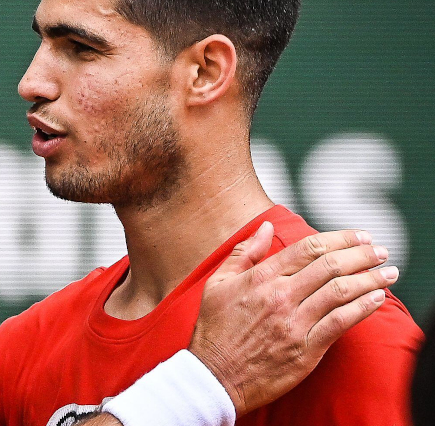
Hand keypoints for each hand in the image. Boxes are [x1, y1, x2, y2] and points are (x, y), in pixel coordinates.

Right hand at [189, 222, 395, 415]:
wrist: (214, 374)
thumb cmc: (215, 329)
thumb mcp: (218, 283)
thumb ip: (244, 253)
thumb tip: (264, 227)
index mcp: (260, 278)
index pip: (308, 248)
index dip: (339, 238)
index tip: (358, 236)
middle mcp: (280, 296)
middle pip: (330, 265)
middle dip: (361, 254)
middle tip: (380, 251)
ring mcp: (294, 322)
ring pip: (341, 291)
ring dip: (370, 279)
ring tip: (387, 273)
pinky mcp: (305, 348)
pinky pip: (340, 322)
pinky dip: (362, 307)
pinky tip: (376, 299)